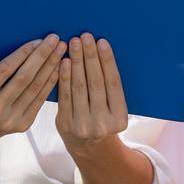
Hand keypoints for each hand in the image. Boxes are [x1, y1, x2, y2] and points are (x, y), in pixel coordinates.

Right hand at [0, 35, 64, 158]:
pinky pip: (40, 98)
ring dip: (50, 66)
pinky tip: (58, 67)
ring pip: (35, 87)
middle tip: (54, 39)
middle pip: (24, 78)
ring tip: (60, 50)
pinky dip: (50, 81)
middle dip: (41, 56)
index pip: (4, 69)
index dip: (22, 53)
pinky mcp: (23, 124)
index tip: (37, 40)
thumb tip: (28, 46)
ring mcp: (10, 119)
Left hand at [56, 33, 128, 153]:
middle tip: (85, 36)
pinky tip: (63, 61)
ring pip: (79, 87)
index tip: (102, 42)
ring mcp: (82, 125)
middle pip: (96, 83)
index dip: (107, 61)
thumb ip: (110, 89)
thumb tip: (101, 52)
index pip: (114, 84)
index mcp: (120, 119)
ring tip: (74, 43)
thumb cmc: (103, 118)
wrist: (88, 147)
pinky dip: (64, 76)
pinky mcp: (65, 124)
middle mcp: (102, 124)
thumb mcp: (114, 110)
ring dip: (76, 62)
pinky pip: (64, 96)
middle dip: (90, 57)